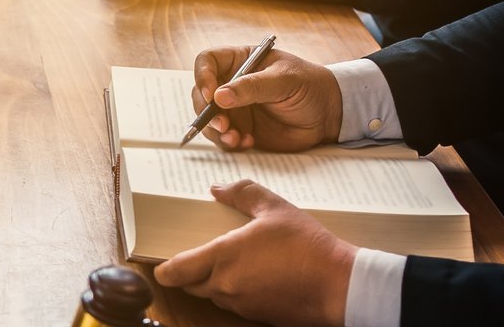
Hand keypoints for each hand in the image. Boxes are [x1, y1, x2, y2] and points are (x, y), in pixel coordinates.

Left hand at [155, 180, 356, 325]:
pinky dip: (238, 292)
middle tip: (204, 254)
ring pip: (213, 295)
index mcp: (222, 258)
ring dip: (216, 282)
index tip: (163, 262)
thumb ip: (243, 194)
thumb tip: (219, 189)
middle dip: (192, 272)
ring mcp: (241, 305)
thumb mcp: (275, 208)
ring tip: (237, 260)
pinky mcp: (257, 317)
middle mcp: (225, 286)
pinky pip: (236, 304)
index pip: (175, 271)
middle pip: (191, 285)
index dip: (164, 268)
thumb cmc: (308, 246)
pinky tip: (258, 275)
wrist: (340, 286)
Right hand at [192, 46, 341, 151]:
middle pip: (201, 95)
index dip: (202, 76)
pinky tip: (248, 142)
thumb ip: (253, 87)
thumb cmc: (309, 86)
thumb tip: (219, 96)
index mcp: (239, 62)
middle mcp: (231, 85)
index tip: (211, 95)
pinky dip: (230, 143)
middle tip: (223, 124)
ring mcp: (234, 109)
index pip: (207, 62)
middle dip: (206, 112)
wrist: (327, 114)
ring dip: (217, 132)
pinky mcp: (240, 130)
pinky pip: (223, 139)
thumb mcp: (285, 80)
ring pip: (208, 120)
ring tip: (236, 138)